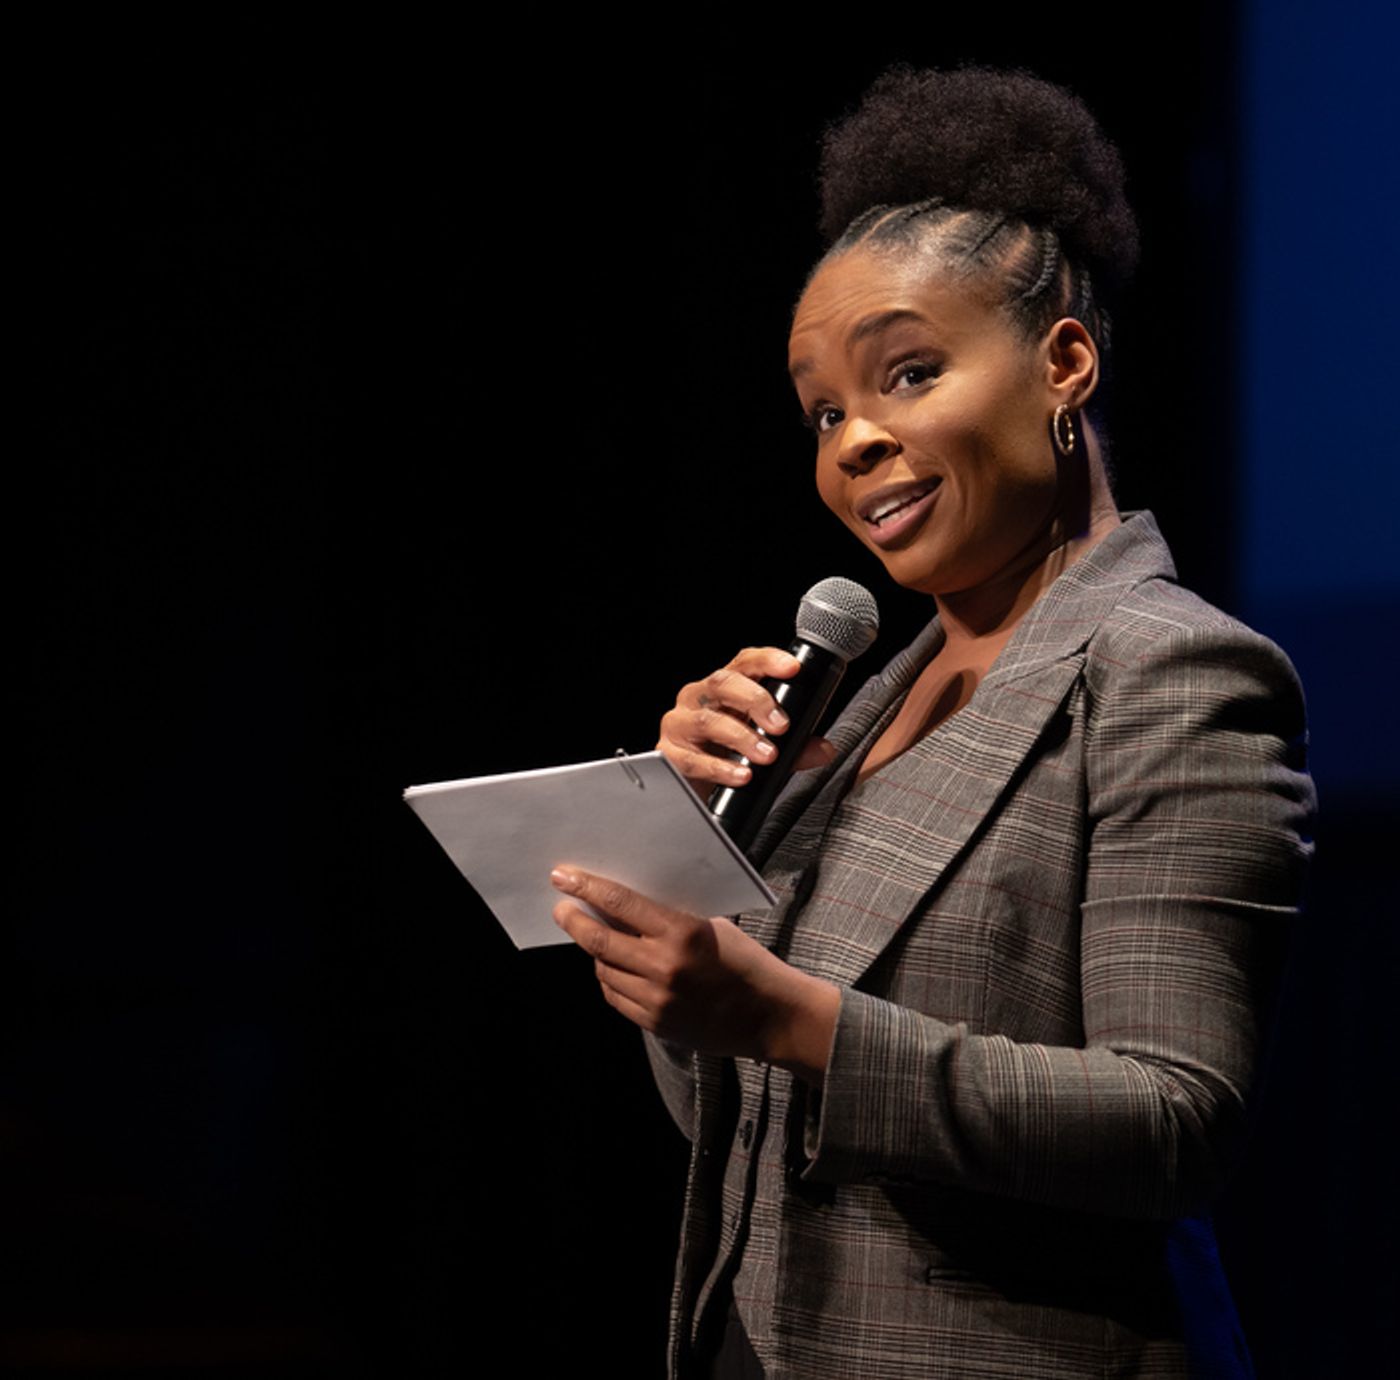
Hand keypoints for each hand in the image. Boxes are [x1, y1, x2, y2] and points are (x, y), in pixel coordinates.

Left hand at [550, 866, 837, 1083]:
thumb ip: (665, 915)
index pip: (620, 902)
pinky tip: (615, 968)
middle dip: (572, 920)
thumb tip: (616, 902)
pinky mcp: (655, 1023)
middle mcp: (665, 965)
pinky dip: (610, 979)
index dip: (585, 887)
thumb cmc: (742, 960)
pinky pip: (616, 997)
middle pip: (599, 939)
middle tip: (560, 908)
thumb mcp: (709, 924)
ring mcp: (658, 998)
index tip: (563, 877)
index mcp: (682, 931)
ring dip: (596, 952)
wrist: (769, 1014)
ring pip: (603, 969)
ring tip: (597, 939)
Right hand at [657, 647, 835, 793]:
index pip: (744, 662)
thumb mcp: (764, 747)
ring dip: (741, 738)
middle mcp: (698, 697)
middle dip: (755, 700)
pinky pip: (693, 759)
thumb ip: (795, 747)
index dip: (768, 660)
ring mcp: (680, 723)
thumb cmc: (727, 755)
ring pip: (707, 720)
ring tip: (767, 756)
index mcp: (724, 687)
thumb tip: (825, 749)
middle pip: (723, 683)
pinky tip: (742, 776)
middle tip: (781, 724)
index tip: (792, 668)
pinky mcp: (670, 753)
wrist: (690, 787)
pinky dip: (720, 768)